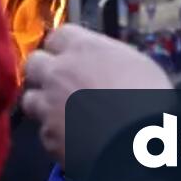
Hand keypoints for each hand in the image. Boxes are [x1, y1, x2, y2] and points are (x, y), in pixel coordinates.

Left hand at [21, 24, 170, 163]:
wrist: (139, 145)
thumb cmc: (150, 104)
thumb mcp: (140, 67)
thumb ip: (112, 60)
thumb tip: (109, 65)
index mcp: (85, 48)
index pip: (59, 35)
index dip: (64, 47)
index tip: (71, 55)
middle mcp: (60, 72)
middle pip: (34, 62)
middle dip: (44, 72)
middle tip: (60, 84)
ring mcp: (49, 104)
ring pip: (30, 98)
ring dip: (43, 105)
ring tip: (63, 114)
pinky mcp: (48, 136)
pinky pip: (44, 132)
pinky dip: (55, 136)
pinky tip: (73, 140)